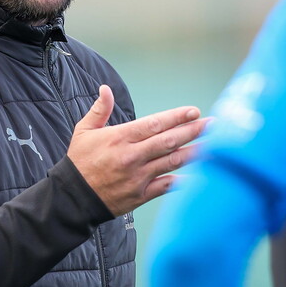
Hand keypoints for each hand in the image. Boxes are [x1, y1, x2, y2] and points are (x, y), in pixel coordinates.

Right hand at [67, 84, 206, 216]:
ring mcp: (138, 177)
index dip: (176, 117)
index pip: (154, 124)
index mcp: (120, 138)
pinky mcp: (140, 195)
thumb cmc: (79, 162)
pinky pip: (165, 186)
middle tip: (213, 124)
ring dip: (194, 153)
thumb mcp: (84, 131)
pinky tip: (197, 175)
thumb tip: (105, 89)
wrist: (72, 198)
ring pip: (172, 163)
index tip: (193, 111)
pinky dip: (181, 180)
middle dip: (193, 131)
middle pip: (169, 141)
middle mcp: (132, 156)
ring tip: (213, 145)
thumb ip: (99, 110)